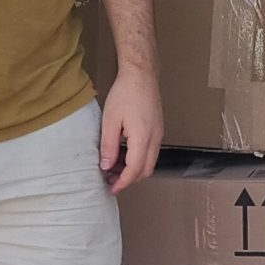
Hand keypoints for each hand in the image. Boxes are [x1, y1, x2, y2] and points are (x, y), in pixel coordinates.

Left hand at [98, 65, 161, 195]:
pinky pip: (150, 151)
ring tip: (114, 168)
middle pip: (145, 170)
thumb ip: (108, 146)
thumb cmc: (125, 93)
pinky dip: (138, 159)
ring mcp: (159, 134)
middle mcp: (155, 139)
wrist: (141, 75)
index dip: (122, 182)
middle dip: (129, 179)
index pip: (134, 170)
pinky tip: (123, 154)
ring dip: (133, 169)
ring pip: (149, 162)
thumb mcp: (110, 121)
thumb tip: (105, 166)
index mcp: (143, 138)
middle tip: (110, 180)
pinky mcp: (158, 129)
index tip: (111, 189)